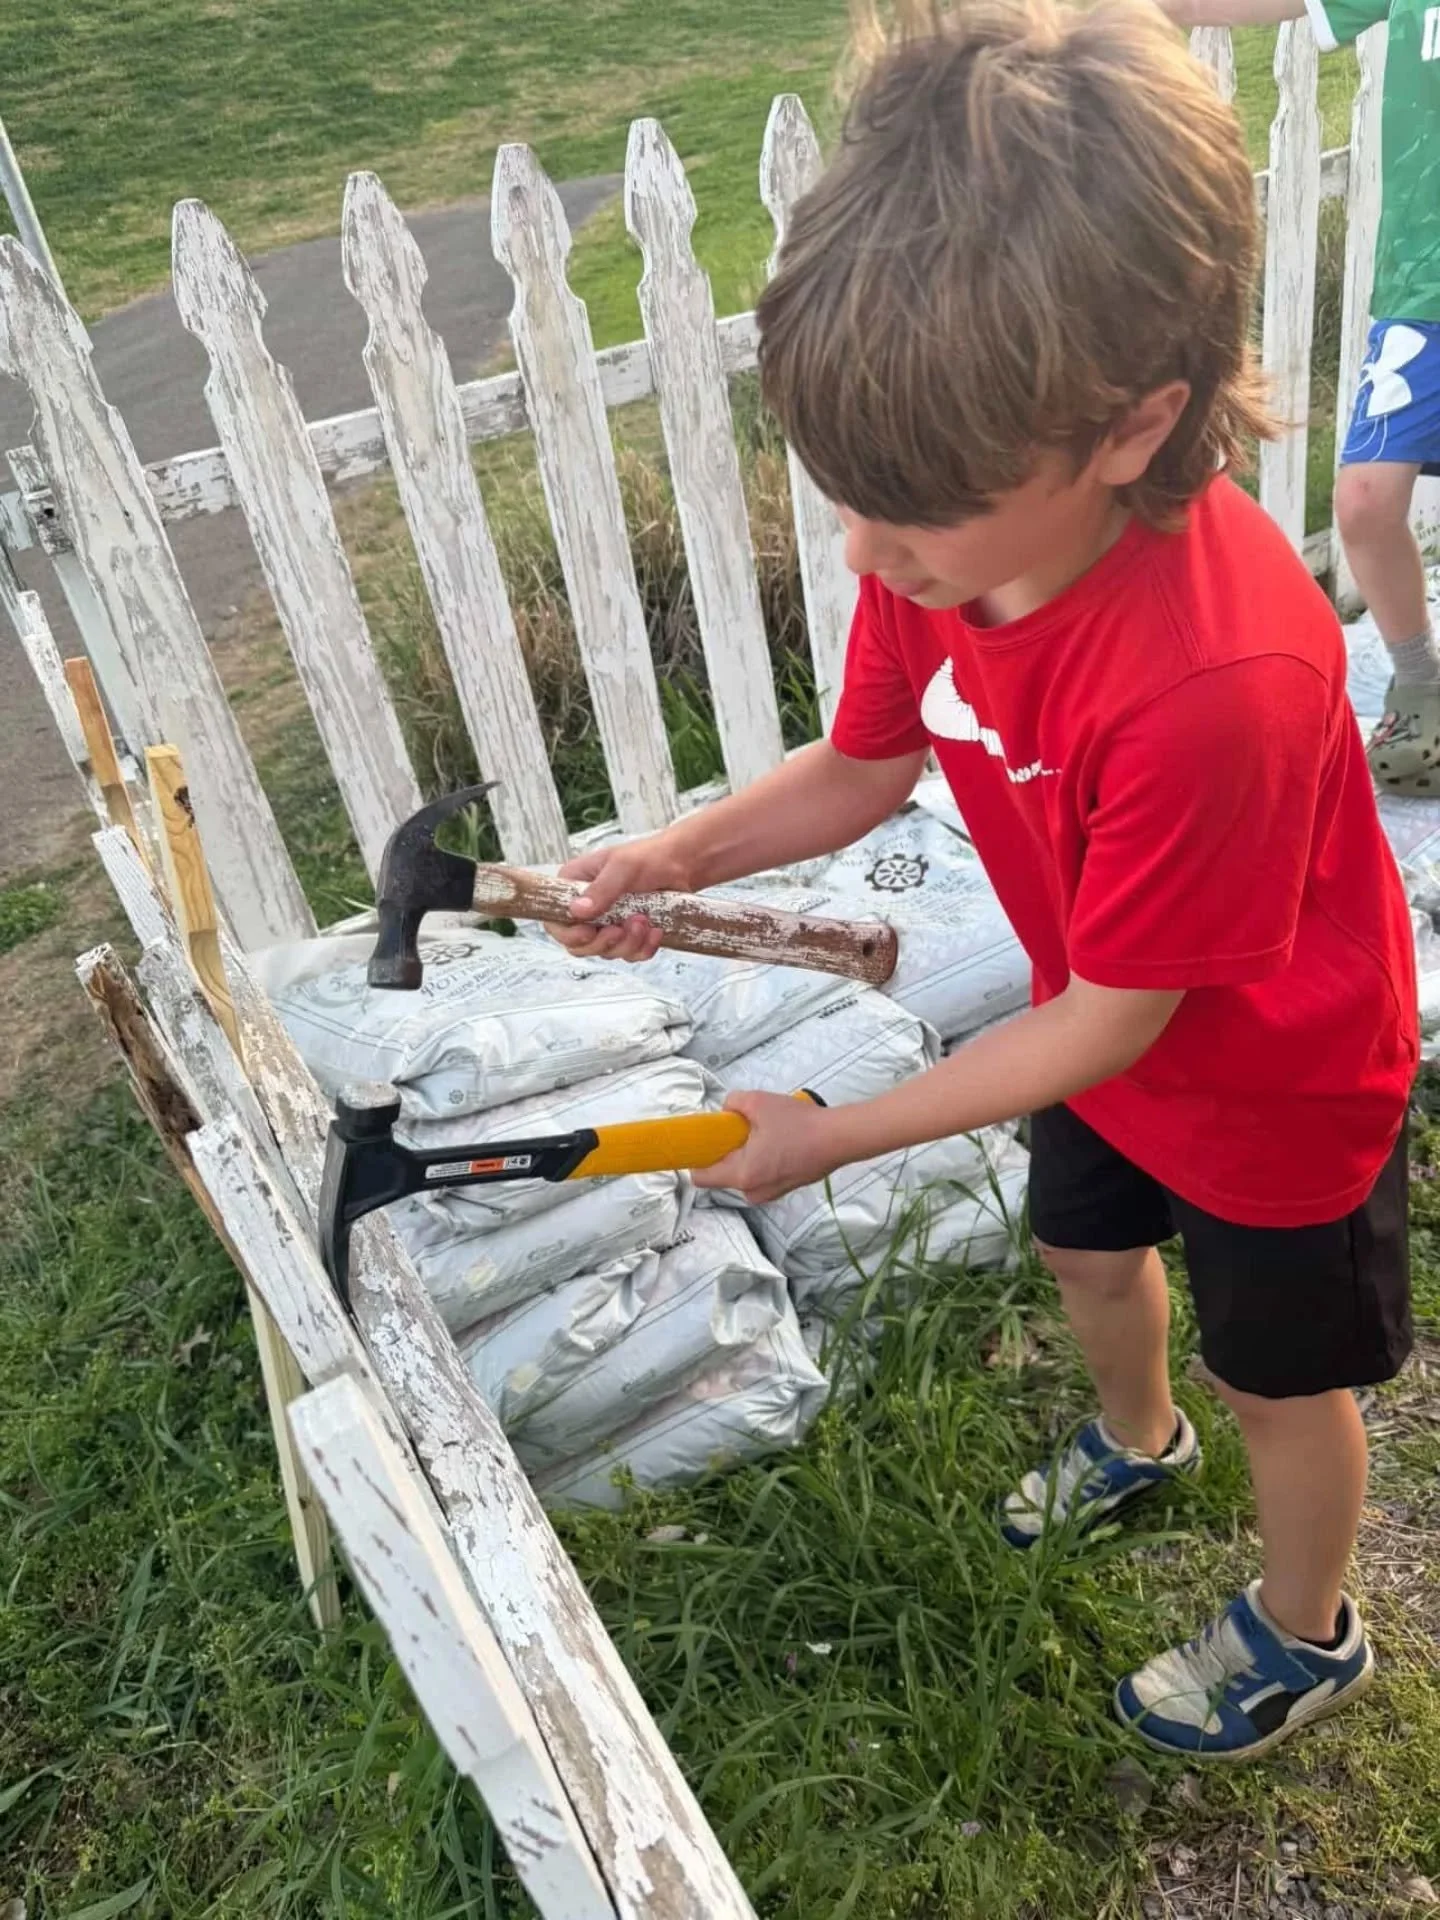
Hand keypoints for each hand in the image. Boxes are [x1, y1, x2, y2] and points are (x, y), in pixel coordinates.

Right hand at [546, 833, 696, 963]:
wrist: (680, 865)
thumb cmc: (649, 857)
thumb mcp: (623, 867)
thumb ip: (601, 889)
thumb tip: (577, 911)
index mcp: (574, 887)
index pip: (555, 921)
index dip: (567, 934)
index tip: (589, 932)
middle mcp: (586, 909)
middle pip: (578, 945)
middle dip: (603, 942)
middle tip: (622, 928)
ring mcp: (607, 924)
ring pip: (606, 952)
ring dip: (627, 944)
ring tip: (644, 921)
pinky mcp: (628, 936)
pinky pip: (629, 955)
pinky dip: (643, 948)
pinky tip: (655, 931)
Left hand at [691, 1090, 848, 1204]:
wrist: (839, 1138)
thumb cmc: (799, 1123)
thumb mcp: (758, 1102)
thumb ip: (733, 1103)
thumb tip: (727, 1110)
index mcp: (742, 1174)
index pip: (700, 1177)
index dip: (697, 1157)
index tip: (703, 1140)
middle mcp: (753, 1190)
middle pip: (723, 1173)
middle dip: (727, 1151)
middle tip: (741, 1128)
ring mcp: (770, 1192)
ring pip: (743, 1172)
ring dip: (747, 1154)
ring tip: (766, 1132)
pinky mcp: (785, 1188)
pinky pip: (762, 1173)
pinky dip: (763, 1159)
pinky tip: (779, 1140)